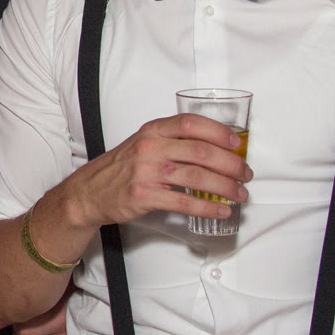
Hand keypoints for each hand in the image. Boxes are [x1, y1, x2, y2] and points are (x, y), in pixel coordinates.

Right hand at [56, 113, 249, 229]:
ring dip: (225, 187)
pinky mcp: (144, 196)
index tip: (237, 144)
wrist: (90, 192)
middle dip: (231, 164)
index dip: (219, 132)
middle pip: (201, 151)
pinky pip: (184, 202)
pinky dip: (207, 208)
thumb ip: (174, 141)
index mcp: (153, 130)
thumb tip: (216, 149)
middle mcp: (150, 147)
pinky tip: (220, 211)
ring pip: (197, 177)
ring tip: (239, 194)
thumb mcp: (144, 143)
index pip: (191, 123)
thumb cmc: (123, 167)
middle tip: (245, 174)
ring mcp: (146, 172)